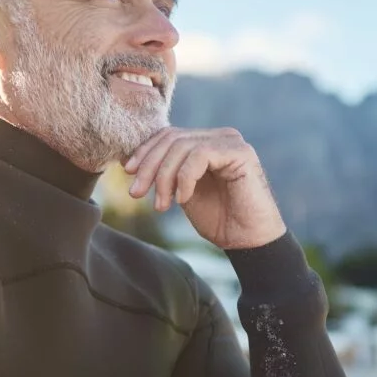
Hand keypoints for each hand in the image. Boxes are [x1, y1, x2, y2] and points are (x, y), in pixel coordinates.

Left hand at [123, 127, 285, 249]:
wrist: (248, 241)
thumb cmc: (219, 219)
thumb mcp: (182, 192)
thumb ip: (166, 173)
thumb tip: (131, 162)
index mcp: (206, 142)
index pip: (168, 135)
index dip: (145, 152)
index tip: (128, 173)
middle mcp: (220, 137)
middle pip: (172, 138)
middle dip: (149, 166)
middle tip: (136, 193)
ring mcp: (230, 142)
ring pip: (182, 146)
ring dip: (164, 177)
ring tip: (161, 206)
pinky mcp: (240, 153)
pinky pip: (200, 155)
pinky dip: (185, 178)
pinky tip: (182, 200)